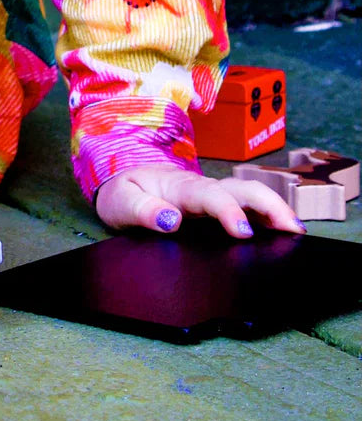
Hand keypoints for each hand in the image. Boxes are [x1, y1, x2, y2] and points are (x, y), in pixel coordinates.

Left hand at [96, 166, 305, 238]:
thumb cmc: (124, 194)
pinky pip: (248, 207)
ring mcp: (213, 196)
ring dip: (276, 210)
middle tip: (294, 231)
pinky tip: (283, 235)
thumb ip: (143, 211)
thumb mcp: (122, 203)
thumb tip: (171, 220)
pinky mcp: (218, 206)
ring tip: (298, 234)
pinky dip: (269, 217)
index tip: (244, 232)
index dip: (229, 212)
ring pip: (251, 195)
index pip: (209, 196)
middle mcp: (202, 188)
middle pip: (243, 189)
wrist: (123, 186)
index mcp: (179, 187)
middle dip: (270, 205)